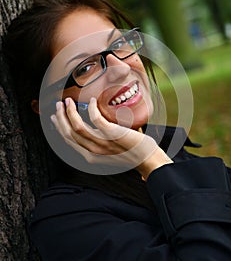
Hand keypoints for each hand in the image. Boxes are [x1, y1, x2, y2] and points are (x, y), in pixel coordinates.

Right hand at [51, 97, 172, 178]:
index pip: (68, 140)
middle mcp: (93, 152)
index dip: (59, 127)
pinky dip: (91, 108)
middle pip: (69, 133)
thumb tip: (88, 128)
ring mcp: (103, 144)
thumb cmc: (129, 153)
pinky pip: (96, 119)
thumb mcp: (107, 151)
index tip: (54, 116)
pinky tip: (92, 101)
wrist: (147, 159)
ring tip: (69, 101)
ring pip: (78, 127)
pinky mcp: (113, 135)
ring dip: (70, 112)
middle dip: (61, 117)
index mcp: (90, 156)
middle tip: (59, 104)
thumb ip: (96, 142)